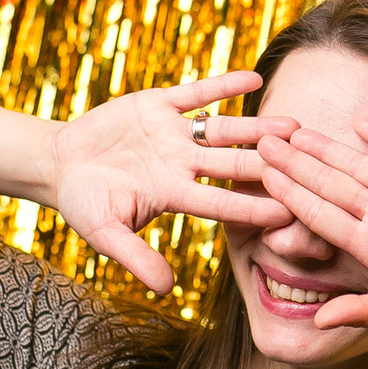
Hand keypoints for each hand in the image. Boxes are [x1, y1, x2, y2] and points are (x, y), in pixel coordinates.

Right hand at [50, 70, 297, 291]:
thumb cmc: (83, 203)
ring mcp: (174, 134)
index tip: (287, 211)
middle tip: (306, 164)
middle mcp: (183, 164)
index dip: (251, 207)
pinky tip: (256, 78)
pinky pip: (197, 93)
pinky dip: (222, 85)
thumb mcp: (105, 233)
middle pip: (232, 165)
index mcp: (173, 195)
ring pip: (223, 130)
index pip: (220, 203)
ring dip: (256, 127)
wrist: (61, 165)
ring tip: (292, 125)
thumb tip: (166, 290)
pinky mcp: (159, 104)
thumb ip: (136, 258)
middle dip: (268, 165)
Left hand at [255, 118, 367, 336]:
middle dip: (295, 163)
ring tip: (295, 130)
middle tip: (260, 140)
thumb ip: (365, 312)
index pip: (320, 216)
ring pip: (360, 166)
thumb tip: (317, 323)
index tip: (260, 177)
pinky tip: (360, 124)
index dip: (290, 195)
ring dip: (328, 148)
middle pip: (329, 185)